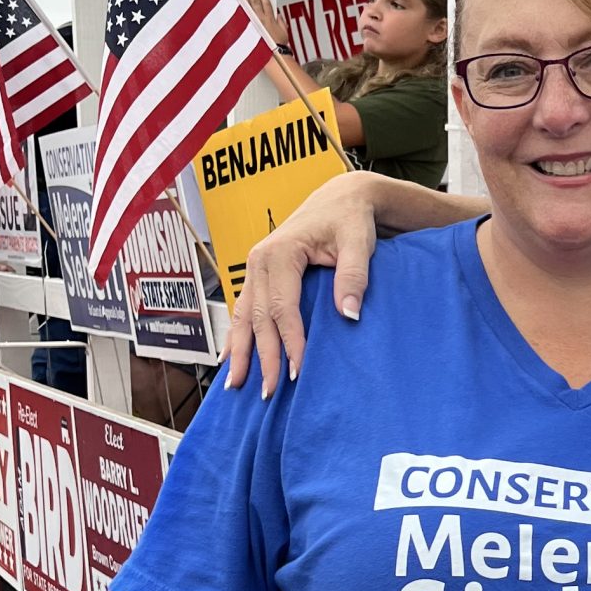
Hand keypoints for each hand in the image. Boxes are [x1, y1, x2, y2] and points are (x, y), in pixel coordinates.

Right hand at [225, 171, 377, 396]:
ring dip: (240, 352)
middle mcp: (259, 260)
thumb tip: (349, 315)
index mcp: (281, 252)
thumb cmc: (350, 219)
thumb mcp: (358, 242)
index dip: (290, 342)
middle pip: (258, 318)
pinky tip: (231, 359)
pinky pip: (243, 310)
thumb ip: (354, 276)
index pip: (283, 308)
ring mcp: (254, 268)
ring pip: (243, 316)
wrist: (340, 198)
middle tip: (268, 393)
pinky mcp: (258, 275)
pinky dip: (237, 336)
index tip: (299, 373)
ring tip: (236, 385)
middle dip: (262, 357)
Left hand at [238, 0, 287, 48]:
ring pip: (248, 6)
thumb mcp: (284, 32)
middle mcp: (261, 19)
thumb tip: (279, 15)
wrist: (273, 54)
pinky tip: (235, 2)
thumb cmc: (278, 46)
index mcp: (270, 19)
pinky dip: (239, 8)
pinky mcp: (248, 28)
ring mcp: (254, 23)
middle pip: (255, 2)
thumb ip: (281, 22)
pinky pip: (243, 15)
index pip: (266, 3)